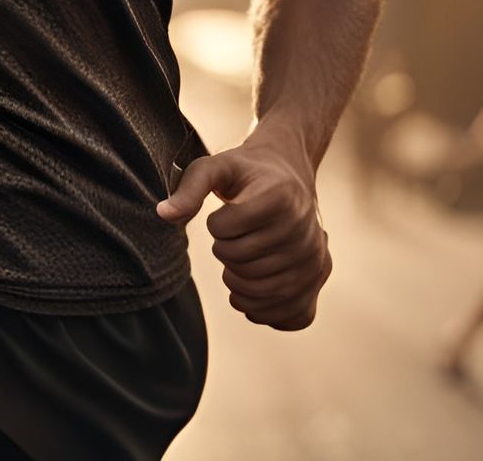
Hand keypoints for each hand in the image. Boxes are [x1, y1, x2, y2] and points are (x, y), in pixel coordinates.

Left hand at [155, 126, 331, 330]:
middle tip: (231, 239)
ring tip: (237, 262)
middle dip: (224, 252)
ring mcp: (316, 258)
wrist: (288, 175)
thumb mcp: (216, 166)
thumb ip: (189, 187)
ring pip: (262, 292)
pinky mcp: (319, 279)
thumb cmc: (246, 171)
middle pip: (241, 262)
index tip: (225, 215)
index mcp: (280, 196)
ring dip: (237, 283)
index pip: (224, 229)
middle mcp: (306, 229)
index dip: (215, 225)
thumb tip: (163, 214)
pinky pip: (288, 316)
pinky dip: (263, 311)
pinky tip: (253, 290)